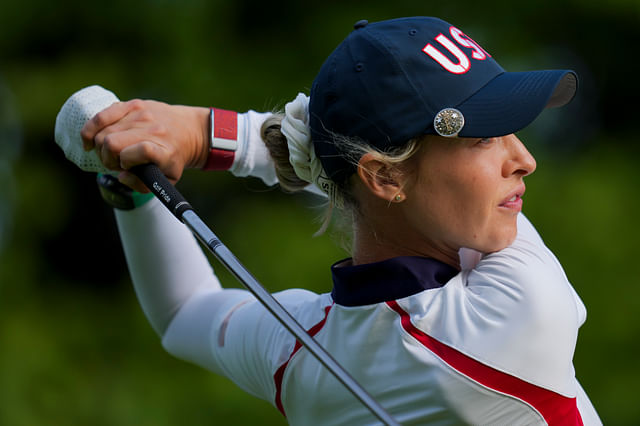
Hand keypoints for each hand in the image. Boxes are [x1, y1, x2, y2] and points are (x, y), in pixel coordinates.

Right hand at [81, 99, 208, 191]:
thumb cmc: (174, 158)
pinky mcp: (133, 105)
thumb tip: (121, 175)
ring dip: (101, 148)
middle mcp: (154, 130)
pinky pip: (101, 116)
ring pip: (103, 133)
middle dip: (107, 159)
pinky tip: (90, 141)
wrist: (190, 130)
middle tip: (116, 163)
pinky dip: (90, 131)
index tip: (128, 168)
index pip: (141, 150)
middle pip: (111, 143)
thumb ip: (143, 185)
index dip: (126, 163)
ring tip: (113, 153)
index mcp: (165, 150)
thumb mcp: (168, 179)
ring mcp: (142, 115)